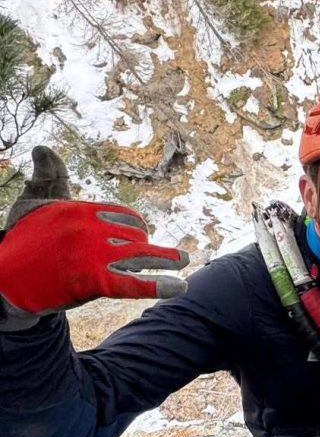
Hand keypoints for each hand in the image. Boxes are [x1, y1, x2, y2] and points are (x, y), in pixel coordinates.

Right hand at [0, 146, 188, 326]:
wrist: (3, 277)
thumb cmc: (21, 238)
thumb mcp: (32, 203)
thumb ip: (48, 177)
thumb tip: (42, 148)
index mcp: (83, 210)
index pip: (123, 216)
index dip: (135, 226)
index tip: (141, 235)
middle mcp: (92, 230)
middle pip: (135, 236)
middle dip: (152, 247)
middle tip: (169, 256)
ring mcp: (94, 255)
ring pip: (141, 256)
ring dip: (166, 260)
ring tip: (185, 262)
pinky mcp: (93, 280)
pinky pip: (132, 283)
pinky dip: (157, 286)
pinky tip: (177, 288)